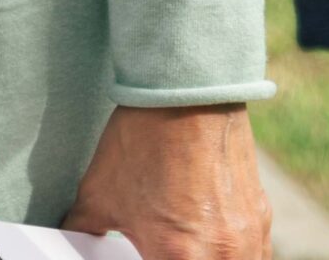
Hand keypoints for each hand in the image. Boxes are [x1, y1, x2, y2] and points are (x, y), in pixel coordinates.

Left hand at [64, 103, 271, 259]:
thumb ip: (82, 231)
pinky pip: (254, 256)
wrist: (188, 85)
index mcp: (178, 257)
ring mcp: (246, 237)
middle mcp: (221, 254)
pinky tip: (210, 244)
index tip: (141, 255)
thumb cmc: (146, 135)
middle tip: (159, 251)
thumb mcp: (99, 192)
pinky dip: (233, 257)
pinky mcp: (260, 217)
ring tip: (186, 251)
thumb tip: (68, 243)